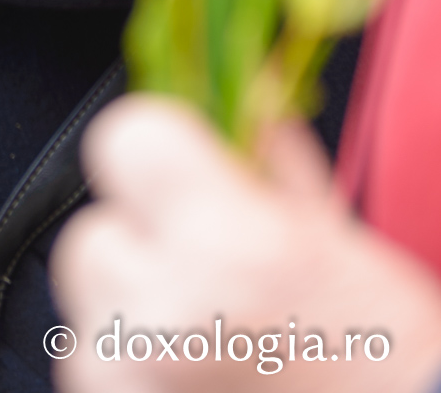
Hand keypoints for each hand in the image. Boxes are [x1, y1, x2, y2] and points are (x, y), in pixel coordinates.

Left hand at [49, 95, 440, 388]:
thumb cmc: (381, 356)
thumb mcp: (339, 239)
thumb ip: (269, 162)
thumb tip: (239, 103)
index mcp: (228, 243)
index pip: (124, 137)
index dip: (150, 145)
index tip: (174, 164)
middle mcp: (165, 312)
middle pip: (93, 230)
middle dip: (138, 240)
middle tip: (200, 266)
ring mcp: (130, 376)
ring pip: (87, 304)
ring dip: (128, 306)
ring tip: (201, 329)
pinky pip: (95, 363)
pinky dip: (130, 364)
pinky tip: (191, 372)